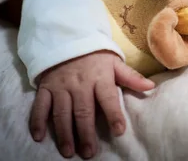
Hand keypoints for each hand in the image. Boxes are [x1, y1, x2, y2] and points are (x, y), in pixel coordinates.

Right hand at [29, 50, 154, 158]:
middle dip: (86, 133)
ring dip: (64, 133)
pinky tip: (39, 137)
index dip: (114, 114)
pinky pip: (40, 106)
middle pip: (83, 111)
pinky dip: (37, 121)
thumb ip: (131, 77)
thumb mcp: (115, 62)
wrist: (67, 38)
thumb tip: (150, 86)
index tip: (119, 131)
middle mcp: (79, 84)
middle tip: (89, 153)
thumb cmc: (95, 56)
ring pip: (61, 113)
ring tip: (68, 152)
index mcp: (100, 77)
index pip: (108, 98)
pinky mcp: (45, 87)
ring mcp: (60, 87)